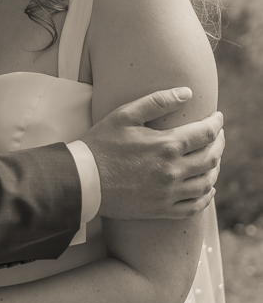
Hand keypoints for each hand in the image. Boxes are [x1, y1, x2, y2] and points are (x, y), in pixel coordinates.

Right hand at [83, 87, 223, 219]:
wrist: (83, 180)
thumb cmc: (101, 144)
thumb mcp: (125, 115)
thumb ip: (157, 101)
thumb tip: (187, 93)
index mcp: (166, 145)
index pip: (206, 133)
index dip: (216, 123)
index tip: (217, 117)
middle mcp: (172, 171)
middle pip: (211, 157)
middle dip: (219, 143)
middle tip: (217, 135)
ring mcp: (168, 193)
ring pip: (206, 182)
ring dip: (215, 168)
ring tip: (213, 158)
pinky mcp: (161, 210)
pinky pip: (194, 207)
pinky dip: (206, 197)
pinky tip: (207, 189)